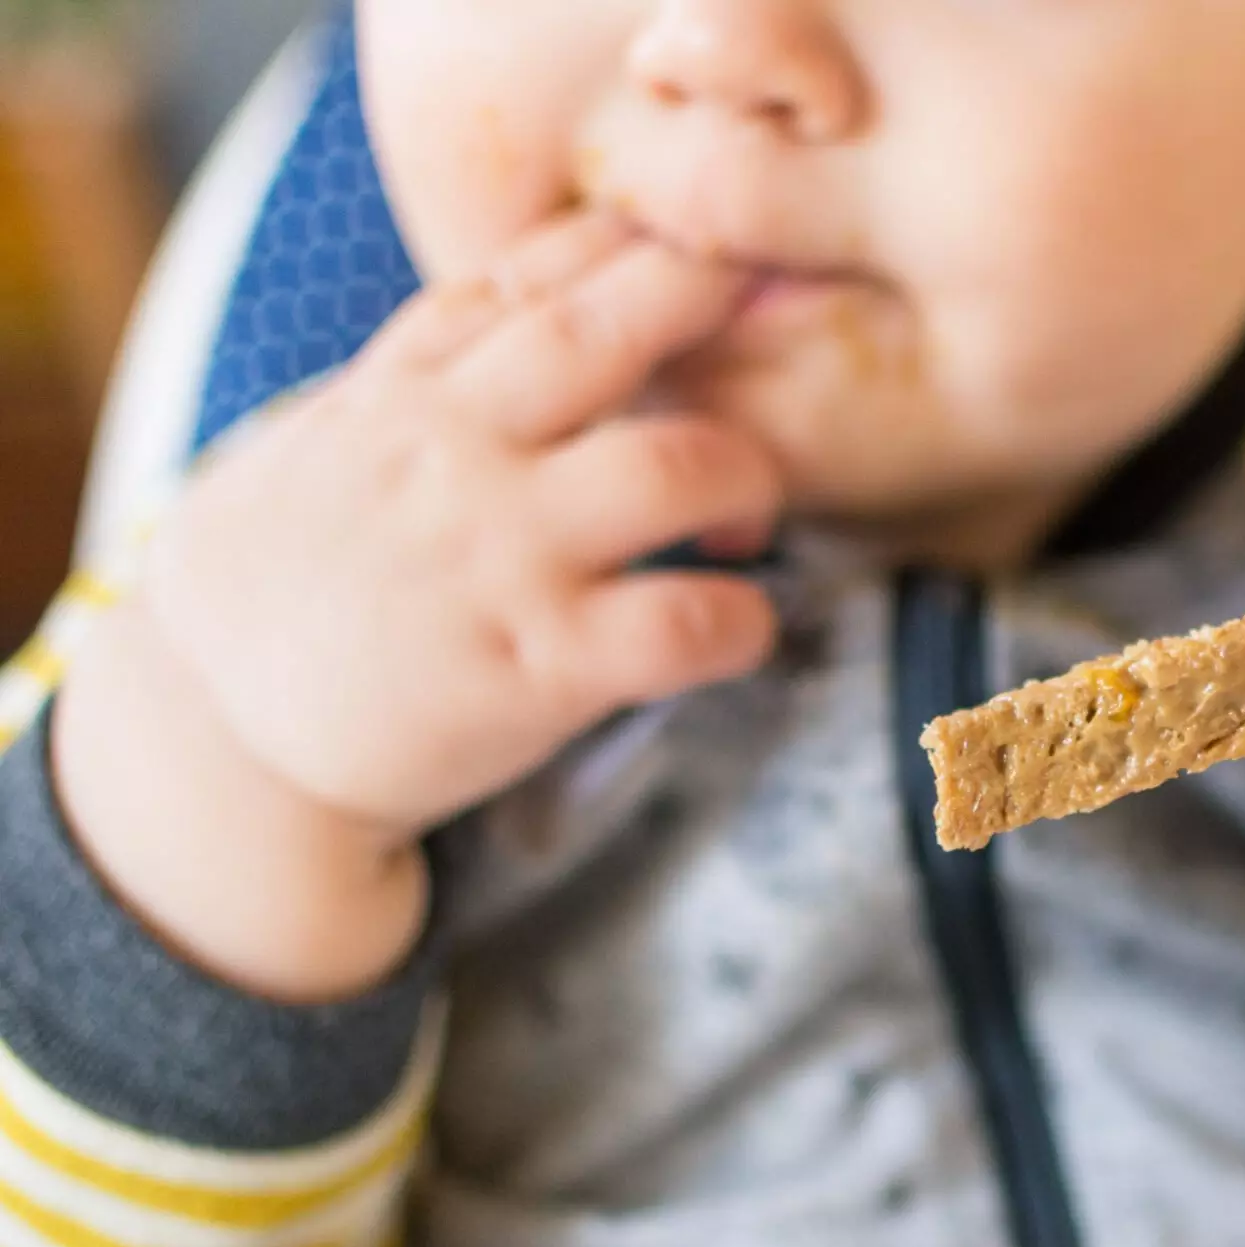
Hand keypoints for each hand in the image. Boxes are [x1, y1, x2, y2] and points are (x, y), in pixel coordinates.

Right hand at [52, 210, 782, 1000]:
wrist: (220, 744)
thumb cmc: (280, 592)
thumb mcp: (322, 448)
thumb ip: (414, 378)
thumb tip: (497, 306)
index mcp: (397, 395)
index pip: (518, 276)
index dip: (614, 246)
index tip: (679, 244)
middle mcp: (452, 455)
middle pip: (598, 334)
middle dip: (694, 298)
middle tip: (764, 323)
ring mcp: (501, 557)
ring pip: (672, 467)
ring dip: (745, 475)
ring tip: (741, 514)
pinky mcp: (540, 666)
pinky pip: (682, 624)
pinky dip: (741, 620)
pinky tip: (741, 626)